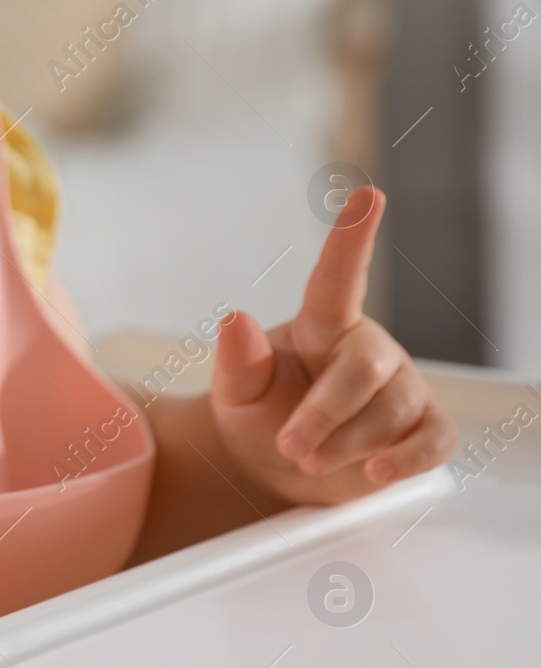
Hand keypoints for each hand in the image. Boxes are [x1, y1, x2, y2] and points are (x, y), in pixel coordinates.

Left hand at [210, 188, 458, 505]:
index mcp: (322, 327)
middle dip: (323, 415)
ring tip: (308, 461)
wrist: (274, 468)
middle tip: (289, 446)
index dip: (352, 238)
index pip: (337, 279)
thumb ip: (237, 361)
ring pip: (391, 413)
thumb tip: (234, 319)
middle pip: (363, 373)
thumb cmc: (259, 415)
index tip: (367, 195)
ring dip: (345, 445)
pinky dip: (406, 461)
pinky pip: (432, 441)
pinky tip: (376, 472)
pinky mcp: (421, 430)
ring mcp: (401, 388)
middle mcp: (368, 349)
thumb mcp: (236, 392)